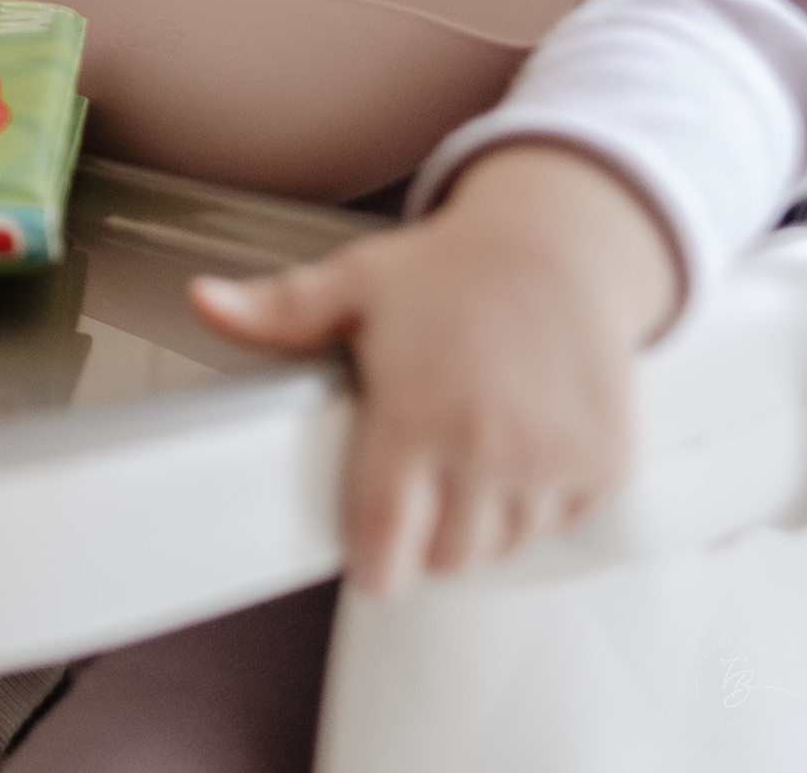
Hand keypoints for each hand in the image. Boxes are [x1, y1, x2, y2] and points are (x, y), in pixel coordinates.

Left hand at [191, 145, 678, 591]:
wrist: (562, 242)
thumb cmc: (454, 267)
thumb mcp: (358, 281)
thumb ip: (278, 310)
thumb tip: (203, 300)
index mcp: (415, 413)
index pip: (385, 543)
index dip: (375, 564)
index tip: (374, 560)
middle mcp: (486, 444)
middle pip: (447, 557)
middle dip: (428, 537)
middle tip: (422, 484)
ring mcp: (551, 458)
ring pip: (504, 546)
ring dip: (483, 522)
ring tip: (469, 459)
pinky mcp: (604, 462)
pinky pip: (561, 523)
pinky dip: (541, 503)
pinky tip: (521, 449)